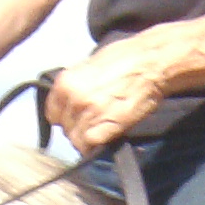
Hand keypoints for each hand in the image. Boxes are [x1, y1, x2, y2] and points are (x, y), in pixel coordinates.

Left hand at [46, 41, 166, 155]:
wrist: (152, 63)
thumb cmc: (126, 58)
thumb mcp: (90, 64)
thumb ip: (76, 84)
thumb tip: (70, 98)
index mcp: (65, 83)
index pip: (52, 113)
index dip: (65, 116)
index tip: (75, 116)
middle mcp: (74, 100)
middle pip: (66, 128)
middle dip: (77, 126)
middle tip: (94, 120)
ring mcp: (89, 115)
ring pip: (76, 139)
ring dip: (87, 137)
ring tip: (102, 126)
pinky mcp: (106, 129)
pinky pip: (91, 145)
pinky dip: (96, 145)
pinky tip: (105, 135)